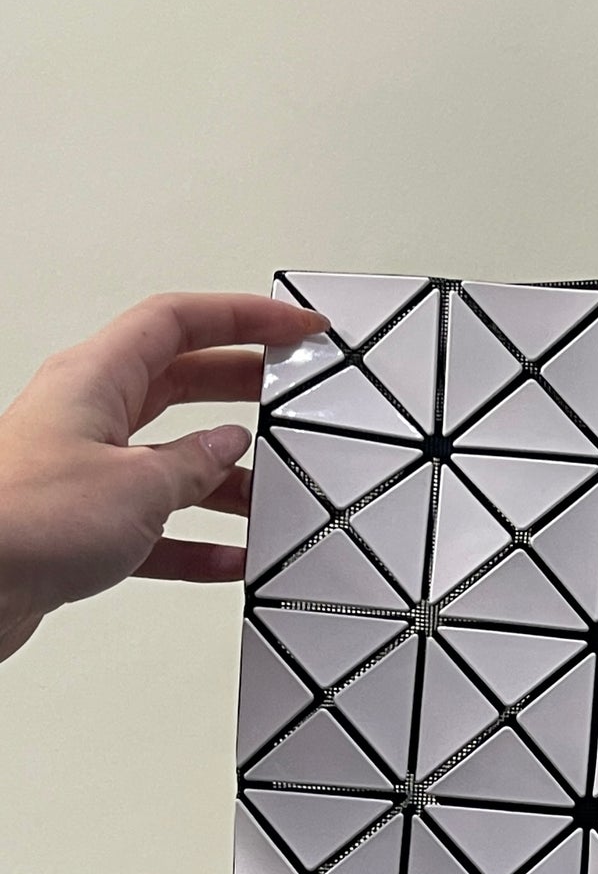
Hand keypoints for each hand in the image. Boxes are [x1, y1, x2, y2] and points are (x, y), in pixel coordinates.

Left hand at [0, 293, 326, 664]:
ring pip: (169, 458)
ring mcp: (82, 468)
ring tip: (267, 493)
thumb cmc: (22, 520)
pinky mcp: (79, 524)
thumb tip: (226, 446)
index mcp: (94, 377)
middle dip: (240, 386)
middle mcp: (85, 414)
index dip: (244, 316)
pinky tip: (229, 557)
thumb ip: (194, 462)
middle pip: (179, 382)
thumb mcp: (137, 484)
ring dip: (222, 477)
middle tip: (290, 390)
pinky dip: (195, 540)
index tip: (294, 325)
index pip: (180, 321)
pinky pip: (154, 524)